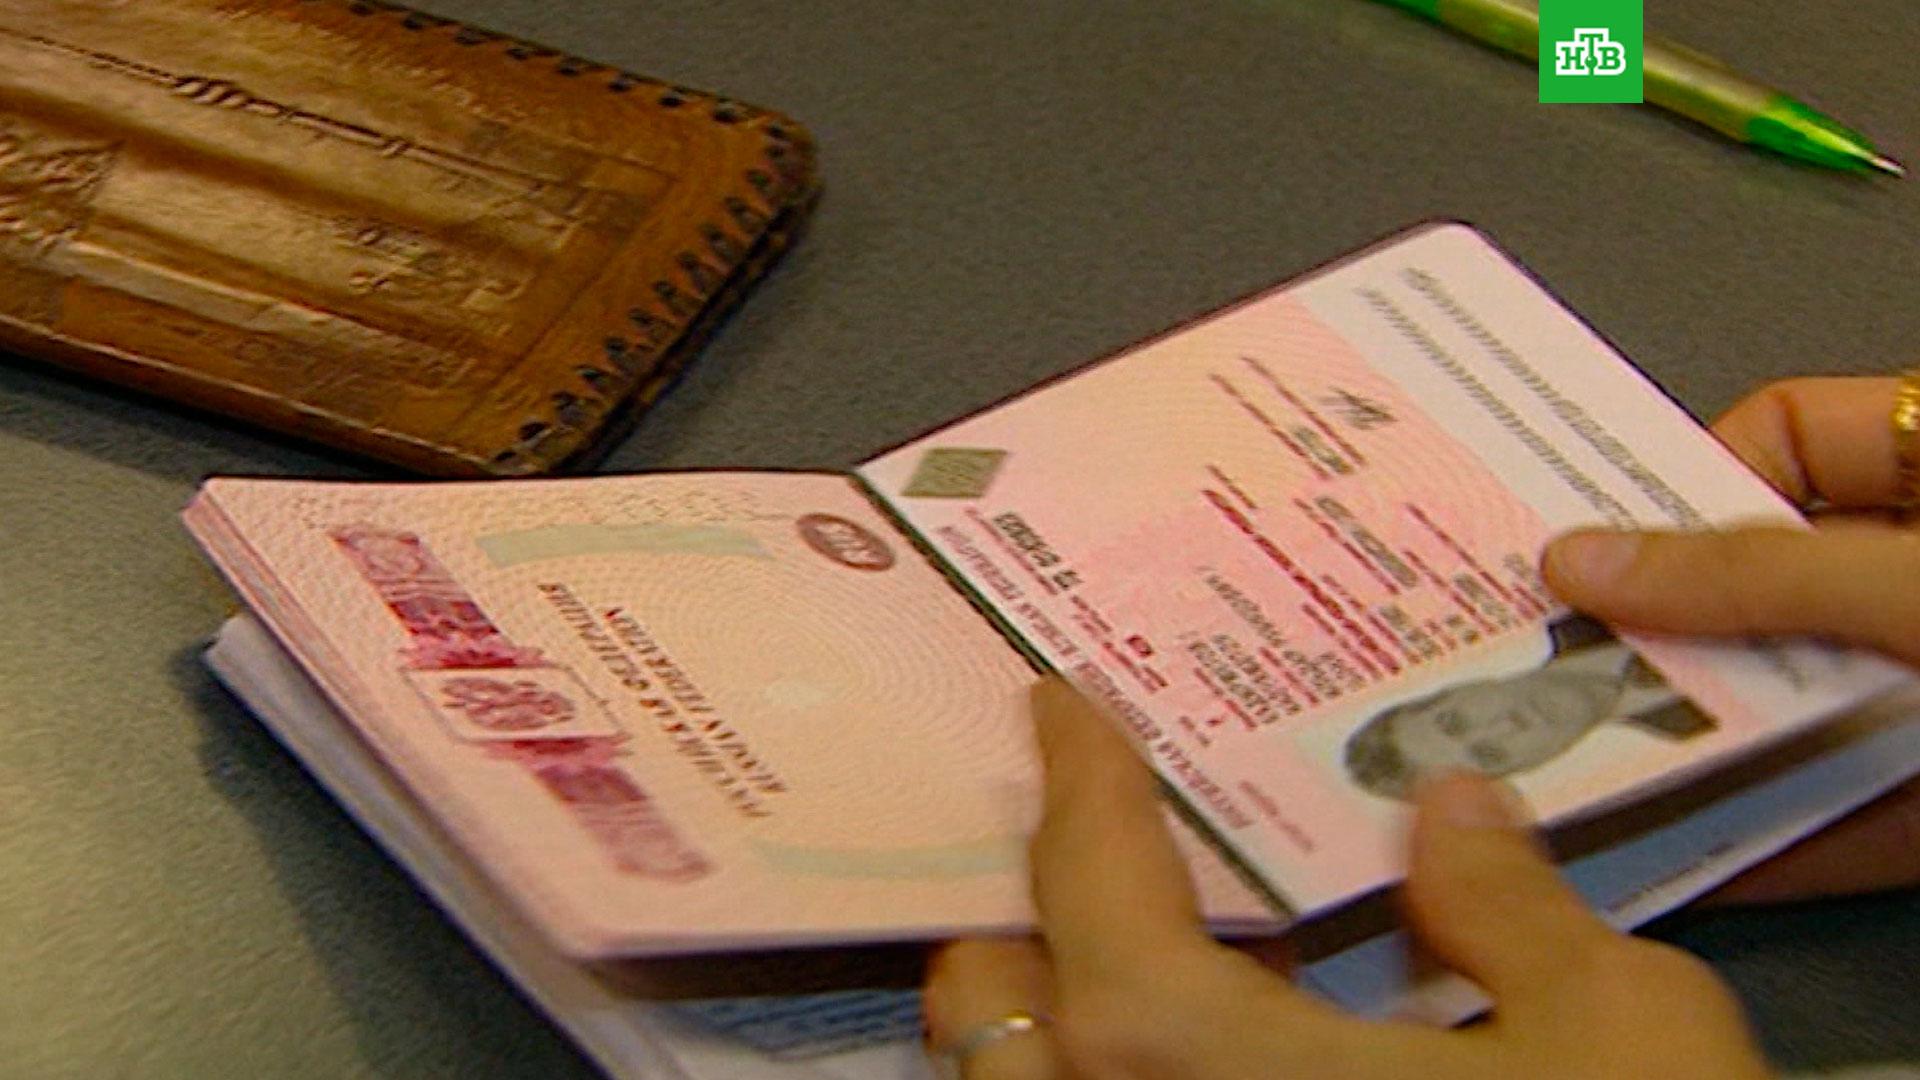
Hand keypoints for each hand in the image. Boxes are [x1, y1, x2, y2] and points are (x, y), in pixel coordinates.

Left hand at [922, 679, 1772, 1079]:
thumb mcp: (1623, 1032)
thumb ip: (1512, 907)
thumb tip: (1452, 808)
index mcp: (1191, 1064)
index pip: (1091, 891)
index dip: (1079, 786)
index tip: (1061, 708)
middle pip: (994, 1013)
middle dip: (1033, 913)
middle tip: (1107, 847)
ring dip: (1076, 1013)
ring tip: (1176, 952)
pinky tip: (1243, 1062)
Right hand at [1541, 376, 1919, 903]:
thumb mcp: (1911, 580)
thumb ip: (1757, 576)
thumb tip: (1589, 562)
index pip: (1786, 436)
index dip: (1683, 480)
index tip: (1594, 546)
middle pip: (1765, 585)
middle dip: (1667, 630)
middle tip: (1553, 657)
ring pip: (1796, 708)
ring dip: (1705, 744)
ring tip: (1590, 762)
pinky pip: (1848, 817)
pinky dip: (1778, 843)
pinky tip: (1700, 858)